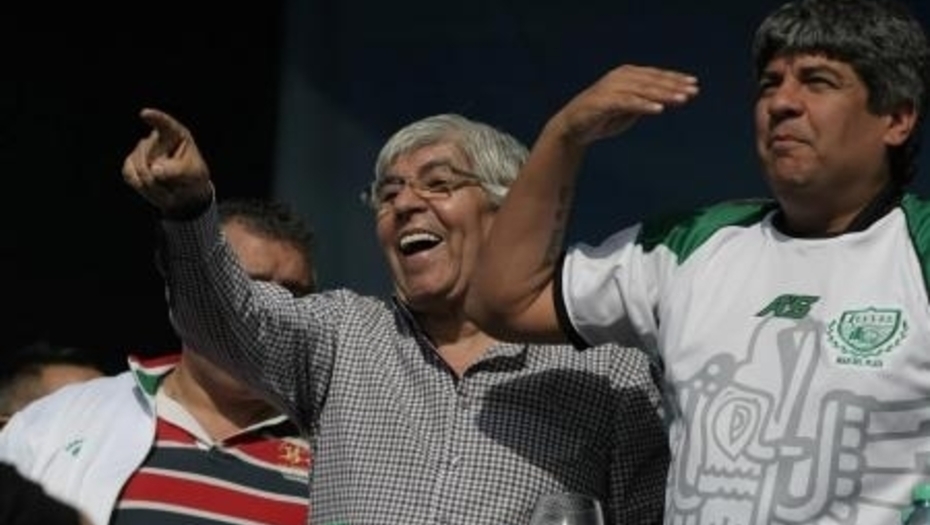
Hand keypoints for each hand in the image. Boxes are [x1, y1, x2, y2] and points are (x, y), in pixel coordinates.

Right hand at [121, 108, 212, 218]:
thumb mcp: (193, 174)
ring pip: (138, 167)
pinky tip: (154, 188)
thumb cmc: (193, 177)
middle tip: (174, 189)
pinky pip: (129, 174)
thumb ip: (177, 170)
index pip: (164, 124)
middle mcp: (156, 138)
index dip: (155, 118)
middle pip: (147, 154)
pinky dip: (141, 187)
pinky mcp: (131, 163)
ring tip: (168, 190)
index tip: (145, 114)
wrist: (186, 191)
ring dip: (152, 185)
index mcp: (176, 135)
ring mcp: (141, 150)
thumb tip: (154, 169)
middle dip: (158, 175)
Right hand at [548, 64, 698, 145]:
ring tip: (682, 99)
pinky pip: (628, 102)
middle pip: (653, 80)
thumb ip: (645, 101)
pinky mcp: (604, 102)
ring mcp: (611, 88)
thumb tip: (667, 99)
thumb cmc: (601, 118)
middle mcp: (620, 77)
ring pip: (643, 90)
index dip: (675, 79)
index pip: (655, 75)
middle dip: (674, 86)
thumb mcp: (628, 109)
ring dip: (664, 94)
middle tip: (693, 91)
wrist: (571, 128)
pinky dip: (644, 105)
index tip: (693, 85)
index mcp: (627, 75)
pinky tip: (659, 109)